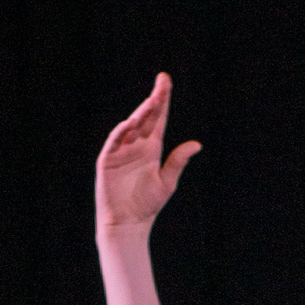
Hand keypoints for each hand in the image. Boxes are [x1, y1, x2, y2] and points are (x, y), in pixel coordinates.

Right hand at [96, 73, 201, 232]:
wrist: (128, 223)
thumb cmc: (148, 204)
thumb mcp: (167, 181)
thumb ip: (178, 161)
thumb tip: (197, 144)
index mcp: (151, 148)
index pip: (158, 119)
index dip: (162, 101)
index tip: (166, 82)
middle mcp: (136, 145)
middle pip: (145, 117)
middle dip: (154, 99)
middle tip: (162, 81)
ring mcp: (121, 151)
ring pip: (131, 126)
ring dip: (140, 113)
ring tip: (152, 102)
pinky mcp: (108, 160)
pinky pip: (115, 141)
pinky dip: (121, 131)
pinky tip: (130, 123)